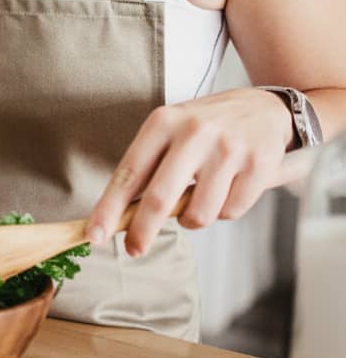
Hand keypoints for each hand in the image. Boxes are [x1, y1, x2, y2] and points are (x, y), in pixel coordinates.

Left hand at [86, 88, 291, 256]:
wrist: (264, 108)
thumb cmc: (204, 127)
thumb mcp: (169, 132)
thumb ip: (147, 169)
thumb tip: (118, 217)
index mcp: (163, 121)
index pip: (129, 173)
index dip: (109, 208)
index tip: (94, 234)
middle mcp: (194, 132)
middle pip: (159, 199)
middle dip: (141, 232)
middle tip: (133, 249)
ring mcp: (228, 148)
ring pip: (198, 214)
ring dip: (191, 219)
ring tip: (197, 199)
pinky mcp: (259, 165)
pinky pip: (231, 212)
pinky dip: (224, 211)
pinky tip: (227, 189)